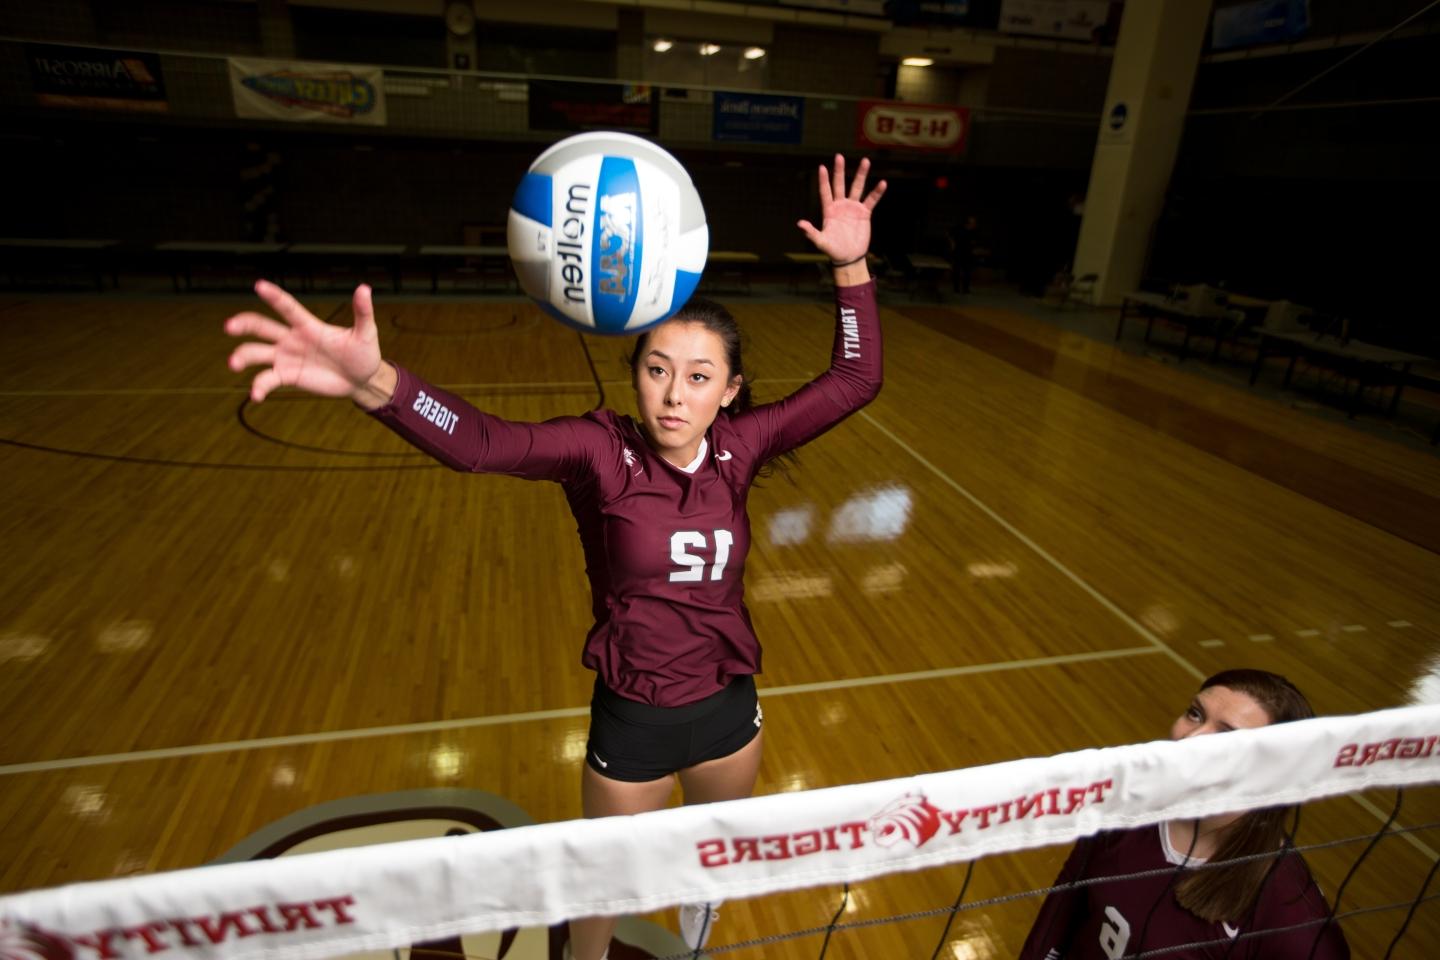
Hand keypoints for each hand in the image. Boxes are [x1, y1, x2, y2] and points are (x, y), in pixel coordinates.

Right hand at [225, 281, 382, 402]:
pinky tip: (256, 396)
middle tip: (229, 326)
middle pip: (261, 326)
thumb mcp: (366, 333)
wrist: (362, 380)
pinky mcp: (288, 376)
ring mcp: (287, 357)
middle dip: (244, 324)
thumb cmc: (364, 353)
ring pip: (256, 353)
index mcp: (308, 326)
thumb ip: (362, 312)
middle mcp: (292, 339)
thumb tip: (364, 288)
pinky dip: (259, 387)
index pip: (287, 308)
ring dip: (243, 356)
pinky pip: (267, 380)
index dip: (274, 297)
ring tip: (234, 363)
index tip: (259, 285)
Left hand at [796, 155, 886, 264]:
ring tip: (865, 161)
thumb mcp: (821, 242)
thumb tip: (799, 223)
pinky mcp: (864, 213)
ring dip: (861, 175)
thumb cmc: (833, 250)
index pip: (825, 192)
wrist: (849, 257)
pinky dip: (877, 192)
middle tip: (839, 156)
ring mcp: (853, 208)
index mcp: (829, 210)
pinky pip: (871, 200)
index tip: (822, 167)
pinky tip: (882, 183)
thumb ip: (811, 232)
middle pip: (840, 184)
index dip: (824, 180)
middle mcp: (840, 206)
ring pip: (857, 188)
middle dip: (839, 171)